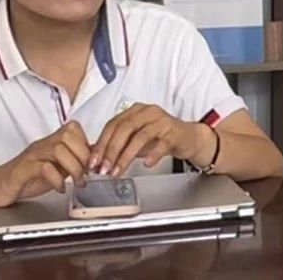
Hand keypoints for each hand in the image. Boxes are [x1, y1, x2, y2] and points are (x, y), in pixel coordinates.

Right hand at [0, 120, 91, 206]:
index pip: (74, 128)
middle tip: (87, 174)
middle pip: (69, 135)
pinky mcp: (23, 169)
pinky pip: (44, 167)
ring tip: (77, 183)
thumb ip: (73, 161)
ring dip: (74, 168)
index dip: (87, 144)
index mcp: (51, 142)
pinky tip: (60, 188)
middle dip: (83, 156)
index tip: (92, 163)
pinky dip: (56, 179)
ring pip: (59, 149)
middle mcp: (43, 144)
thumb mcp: (56, 168)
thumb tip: (96, 158)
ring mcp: (32, 155)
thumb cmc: (27, 178)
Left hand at [90, 103, 206, 177]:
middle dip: (111, 150)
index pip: (113, 124)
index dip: (101, 143)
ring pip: (141, 136)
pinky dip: (153, 154)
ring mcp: (162, 121)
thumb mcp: (135, 139)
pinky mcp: (175, 132)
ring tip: (118, 171)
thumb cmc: (160, 138)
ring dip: (126, 156)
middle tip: (104, 168)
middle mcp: (148, 112)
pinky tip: (146, 164)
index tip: (93, 161)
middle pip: (125, 128)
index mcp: (135, 111)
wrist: (188, 138)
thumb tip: (94, 157)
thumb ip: (117, 145)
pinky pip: (162, 143)